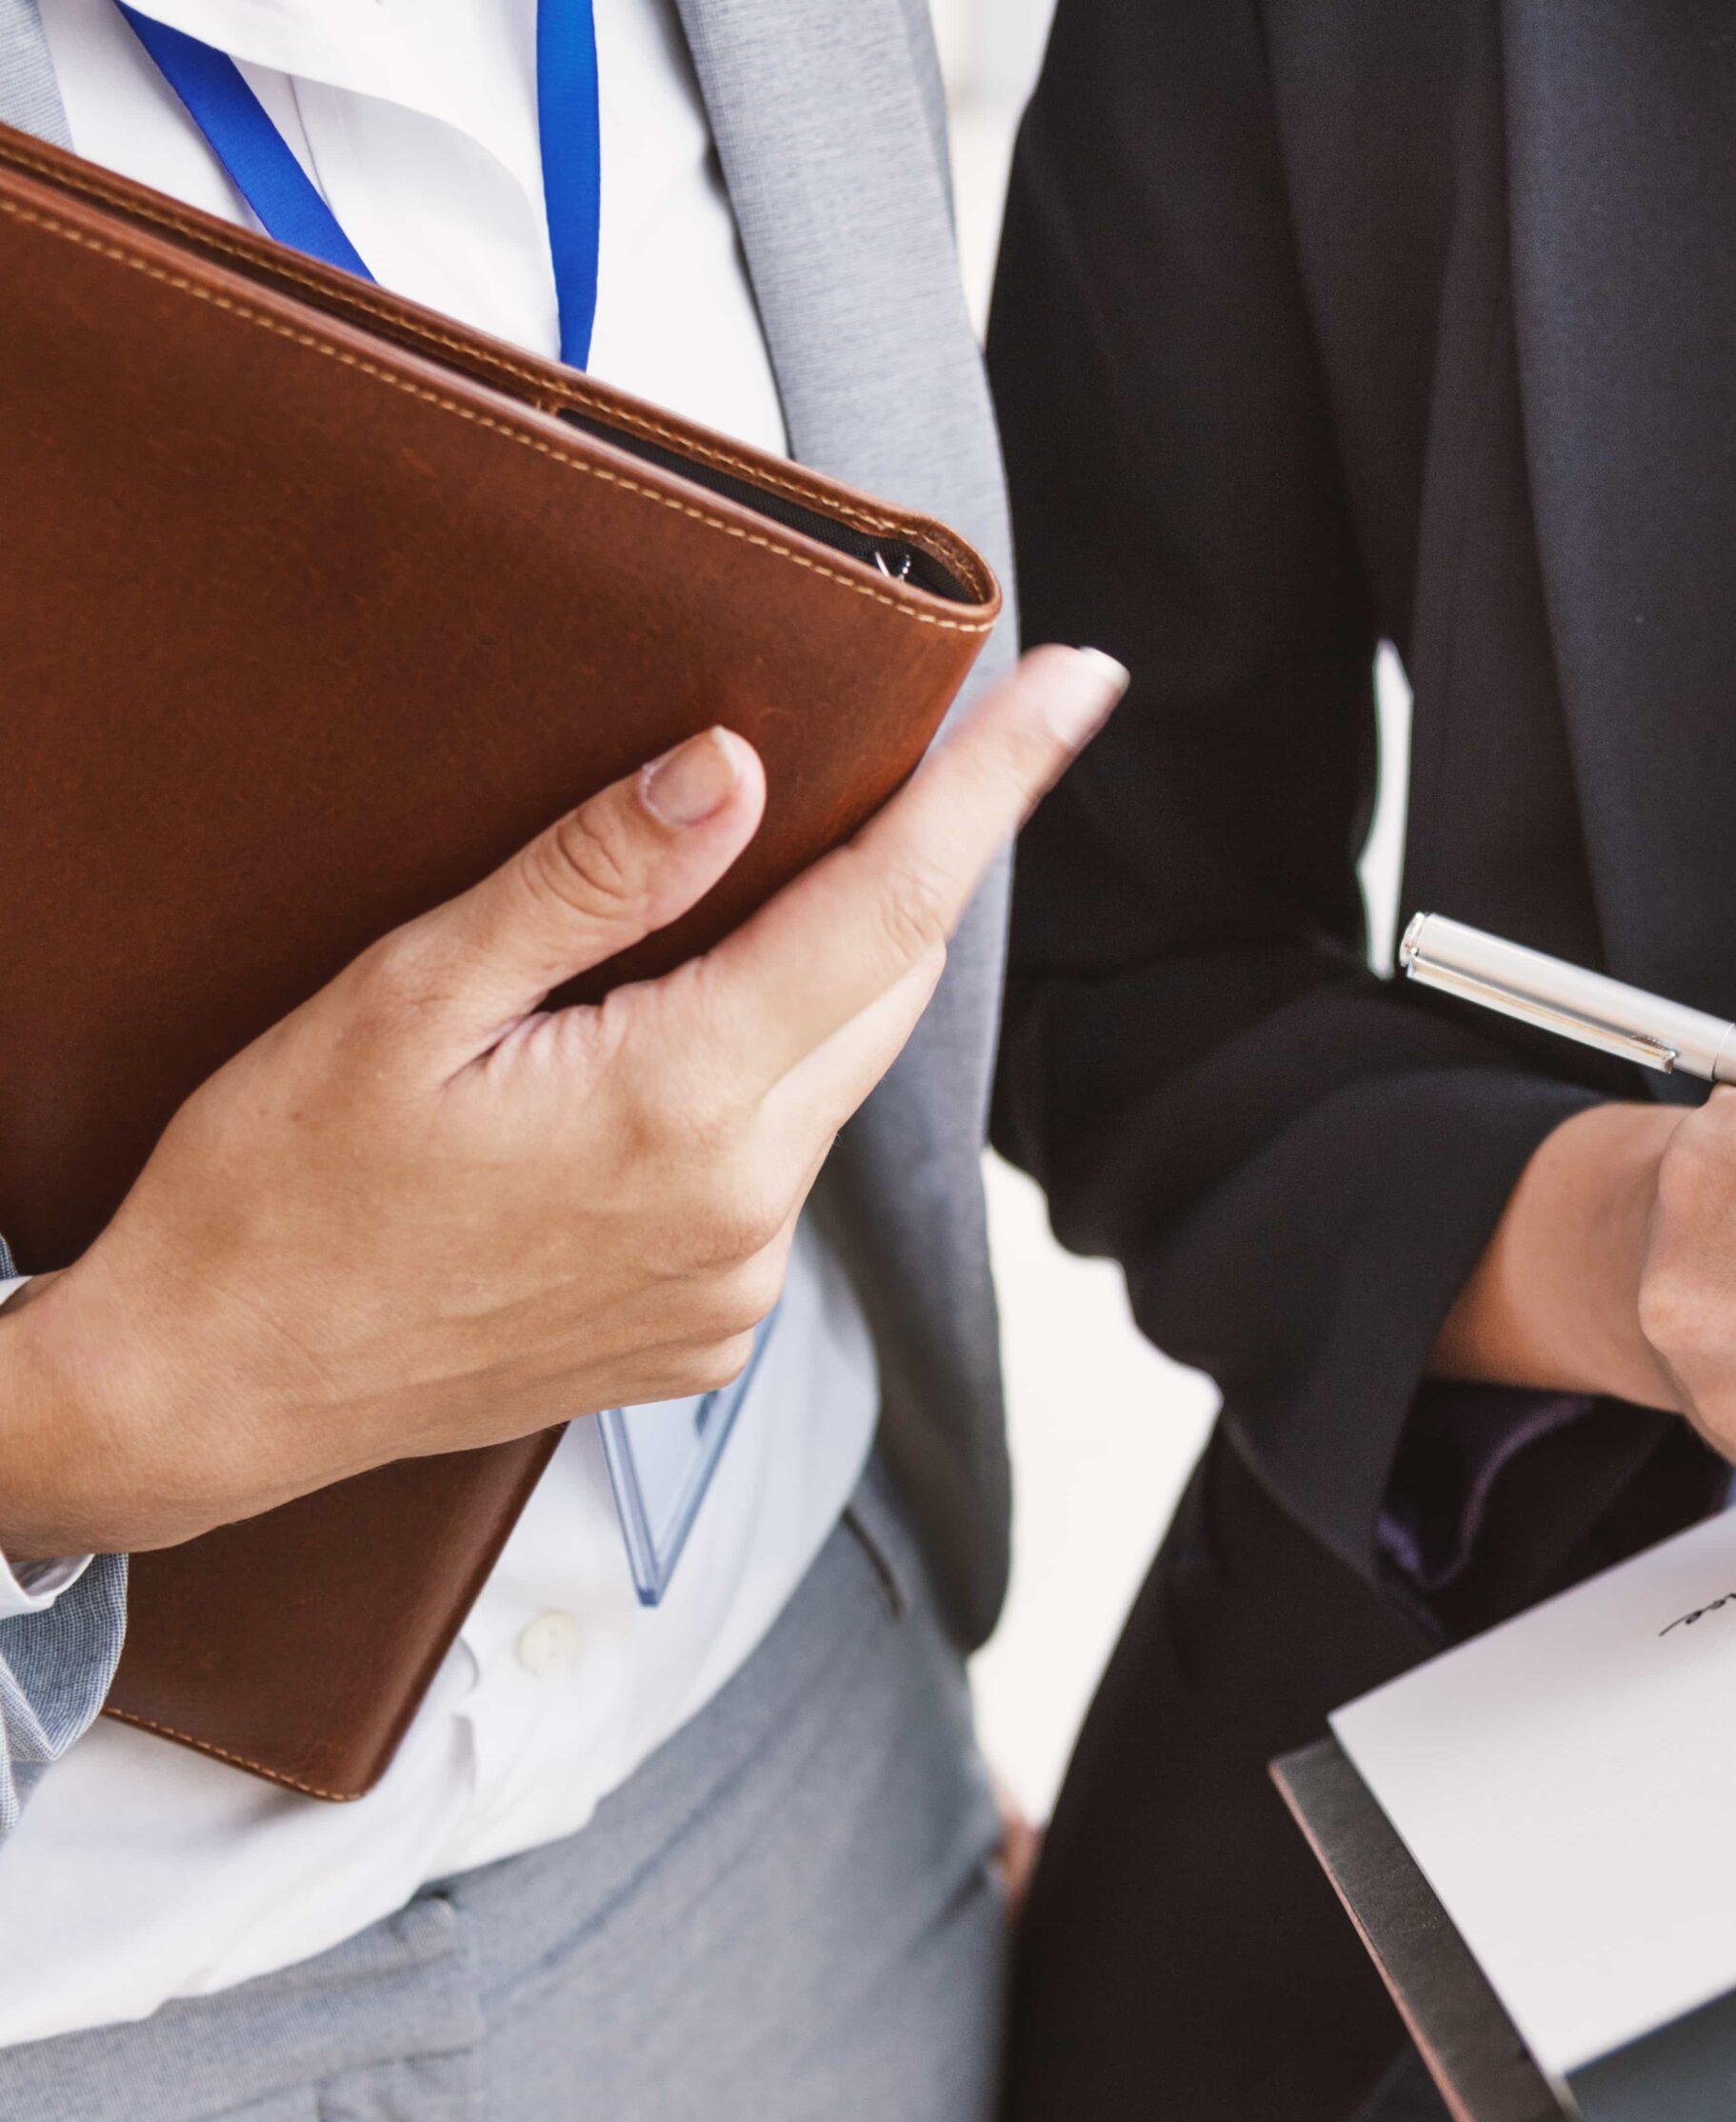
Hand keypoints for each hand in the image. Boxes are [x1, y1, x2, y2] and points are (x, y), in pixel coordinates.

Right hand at [0, 646, 1128, 1559]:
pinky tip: (658, 1074)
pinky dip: (759, 1096)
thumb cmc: (281, 1190)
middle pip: (887, 988)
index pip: (892, 905)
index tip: (1080, 687)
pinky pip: (781, 1174)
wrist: (222, 1387)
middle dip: (904, 868)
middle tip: (890, 770)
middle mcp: (743, 1208)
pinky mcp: (712, 1333)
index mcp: (678, 1106)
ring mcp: (737, 1286)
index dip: (996, 785)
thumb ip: (591, 880)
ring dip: (815, 987)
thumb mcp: (409, 998)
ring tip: (711, 931)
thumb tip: (734, 769)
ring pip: (834, 1080)